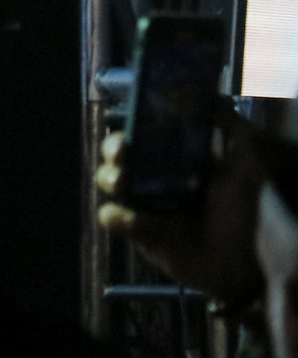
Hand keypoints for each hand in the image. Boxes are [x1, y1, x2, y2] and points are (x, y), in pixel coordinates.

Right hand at [94, 109, 263, 300]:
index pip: (141, 136)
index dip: (131, 129)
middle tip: (123, 156)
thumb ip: (232, 128)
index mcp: (174, 160)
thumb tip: (216, 94)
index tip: (132, 130)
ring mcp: (144, 205)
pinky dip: (117, 216)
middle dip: (112, 150)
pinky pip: (112, 218)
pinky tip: (131, 218)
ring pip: (107, 181)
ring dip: (109, 177)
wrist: (250, 262)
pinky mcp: (139, 234)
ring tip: (123, 183)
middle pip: (116, 156)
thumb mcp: (246, 163)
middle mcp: (154, 179)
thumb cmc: (246, 210)